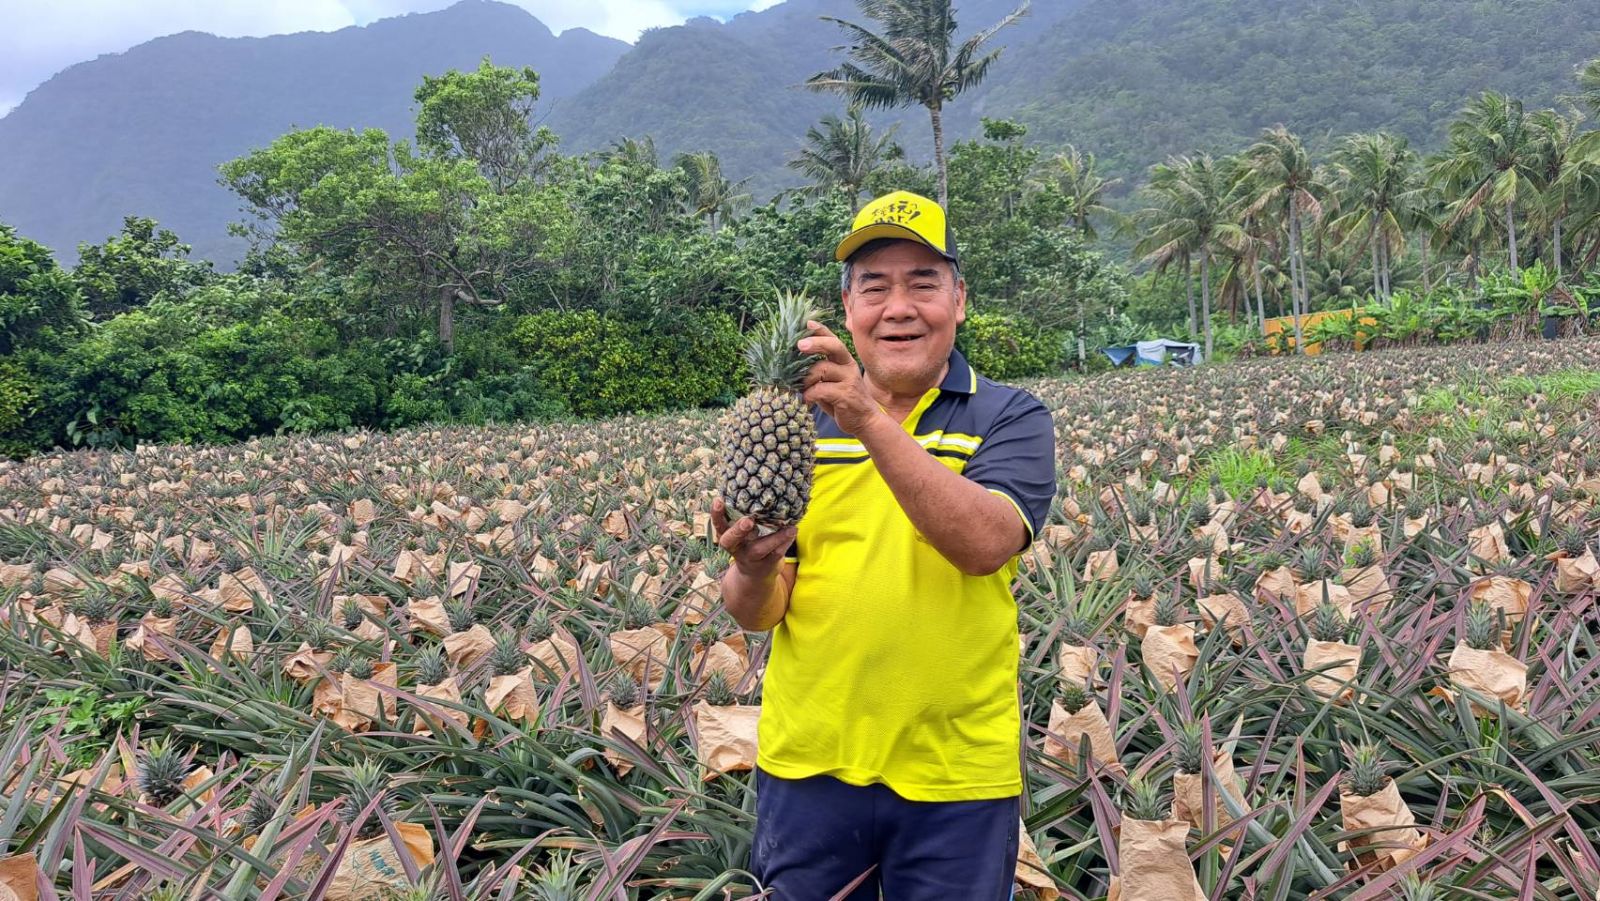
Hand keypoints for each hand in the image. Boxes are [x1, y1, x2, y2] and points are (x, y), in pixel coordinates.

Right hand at [711, 496, 795, 579]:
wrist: (754, 576)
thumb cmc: (748, 544)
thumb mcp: (741, 533)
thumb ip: (744, 516)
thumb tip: (755, 485)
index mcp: (727, 536)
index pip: (718, 524)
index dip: (716, 513)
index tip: (718, 500)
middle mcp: (736, 548)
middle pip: (730, 540)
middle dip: (738, 530)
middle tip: (747, 521)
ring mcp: (750, 558)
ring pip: (760, 549)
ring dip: (775, 538)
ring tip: (789, 528)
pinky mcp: (765, 565)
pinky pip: (776, 553)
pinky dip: (785, 541)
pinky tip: (793, 530)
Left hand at [798, 321, 883, 436]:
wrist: (864, 421)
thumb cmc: (841, 399)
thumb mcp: (830, 382)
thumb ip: (817, 371)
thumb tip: (791, 363)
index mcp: (843, 360)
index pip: (832, 339)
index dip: (820, 330)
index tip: (806, 323)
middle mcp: (848, 366)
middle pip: (833, 346)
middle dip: (815, 343)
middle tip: (800, 345)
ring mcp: (849, 380)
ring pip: (821, 369)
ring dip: (806, 379)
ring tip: (802, 389)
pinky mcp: (846, 395)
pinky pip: (820, 389)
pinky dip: (809, 395)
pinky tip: (807, 401)